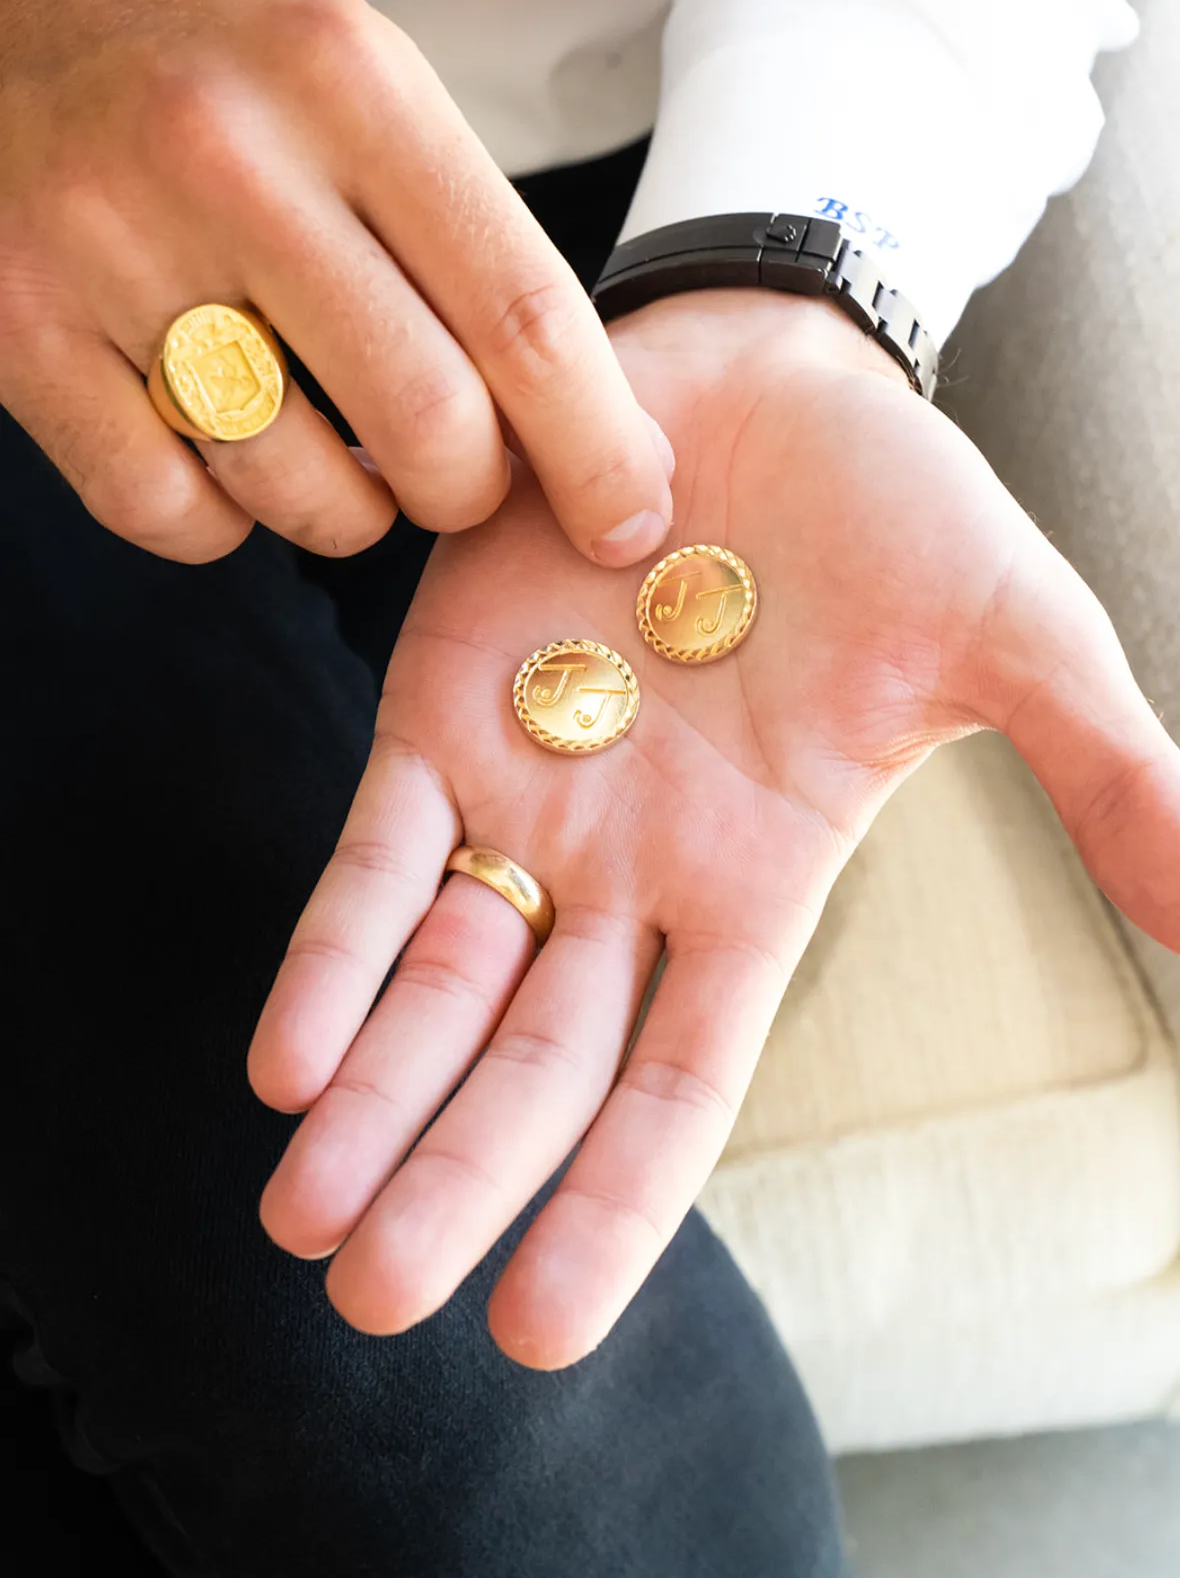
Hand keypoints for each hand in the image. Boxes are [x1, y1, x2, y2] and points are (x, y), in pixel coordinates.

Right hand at [0, 0, 671, 563]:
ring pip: (297, 491)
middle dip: (470, 493)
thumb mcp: (368, 84)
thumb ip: (468, 243)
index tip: (627, 513)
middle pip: (426, 426)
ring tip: (333, 449)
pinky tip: (224, 455)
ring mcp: (107, 250)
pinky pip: (169, 514)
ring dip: (348, 514)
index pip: (522, 313)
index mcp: (350, 86)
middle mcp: (229, 161)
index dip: (597, 447)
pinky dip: (223, 523)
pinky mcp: (19, 329)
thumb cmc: (221, 54)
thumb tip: (577, 432)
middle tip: (459, 475)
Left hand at [249, 291, 1179, 1367]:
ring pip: (435, 981)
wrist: (766, 373)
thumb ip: (1102, 778)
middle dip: (455, 1181)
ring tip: (302, 1216)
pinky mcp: (440, 706)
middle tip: (370, 1301)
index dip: (610, 1208)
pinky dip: (331, 950)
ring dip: (370, 1100)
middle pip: (533, 1064)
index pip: (675, 1088)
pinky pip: (372, 852)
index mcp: (753, 887)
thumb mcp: (1014, 645)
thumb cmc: (896, 511)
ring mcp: (526, 795)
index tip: (537, 1328)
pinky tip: (286, 1057)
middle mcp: (627, 872)